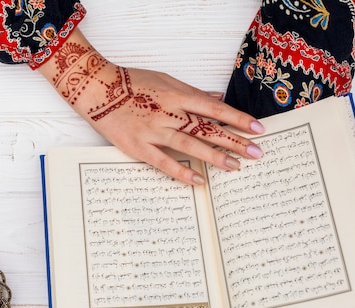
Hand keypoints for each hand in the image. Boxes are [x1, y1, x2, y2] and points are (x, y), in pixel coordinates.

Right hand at [38, 30, 264, 184]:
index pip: (214, 108)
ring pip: (190, 145)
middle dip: (234, 141)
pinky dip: (181, 171)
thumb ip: (193, 92)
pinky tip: (198, 181)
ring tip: (235, 167)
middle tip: (256, 152)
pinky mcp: (138, 147)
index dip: (237, 118)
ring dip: (214, 157)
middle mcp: (168, 113)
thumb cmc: (131, 82)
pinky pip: (163, 162)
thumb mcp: (165, 79)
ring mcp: (153, 131)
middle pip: (207, 129)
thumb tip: (217, 98)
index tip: (257, 128)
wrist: (97, 89)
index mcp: (177, 95)